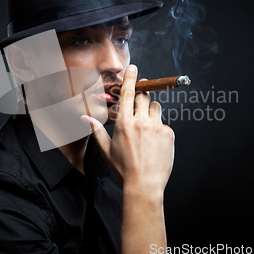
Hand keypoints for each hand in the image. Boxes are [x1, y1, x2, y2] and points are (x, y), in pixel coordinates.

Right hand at [81, 64, 174, 194]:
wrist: (144, 185)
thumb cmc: (124, 169)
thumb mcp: (106, 150)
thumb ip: (97, 130)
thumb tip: (85, 118)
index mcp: (124, 123)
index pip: (128, 93)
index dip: (130, 77)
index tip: (133, 68)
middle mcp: (141, 121)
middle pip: (144, 96)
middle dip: (141, 96)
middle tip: (139, 102)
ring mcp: (157, 127)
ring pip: (156, 107)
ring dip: (151, 111)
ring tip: (146, 127)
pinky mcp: (169, 134)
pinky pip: (164, 123)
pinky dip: (159, 128)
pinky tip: (154, 143)